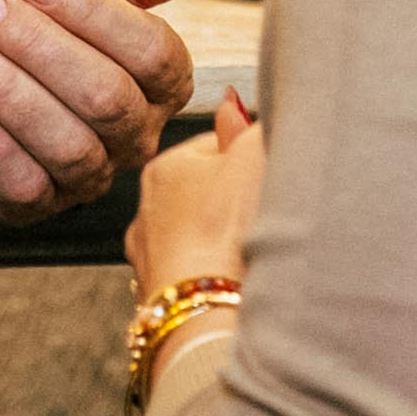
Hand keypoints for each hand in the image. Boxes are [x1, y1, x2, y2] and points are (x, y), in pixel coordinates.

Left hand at [0, 0, 203, 224]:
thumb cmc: (37, 18)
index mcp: (163, 81)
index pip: (153, 52)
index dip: (95, 15)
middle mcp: (135, 135)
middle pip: (106, 98)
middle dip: (37, 47)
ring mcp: (88, 176)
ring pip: (65, 144)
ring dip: (4, 90)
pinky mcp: (32, 204)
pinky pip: (20, 182)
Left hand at [126, 92, 265, 300]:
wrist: (207, 313)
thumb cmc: (225, 233)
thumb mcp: (251, 157)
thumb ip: (248, 124)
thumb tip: (233, 102)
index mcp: (163, 168)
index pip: (214, 148)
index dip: (249, 159)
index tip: (270, 175)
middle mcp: (146, 211)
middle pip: (205, 194)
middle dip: (236, 203)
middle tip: (266, 215)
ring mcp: (150, 257)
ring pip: (199, 238)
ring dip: (224, 244)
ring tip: (253, 255)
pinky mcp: (161, 298)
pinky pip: (195, 277)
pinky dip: (214, 278)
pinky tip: (235, 284)